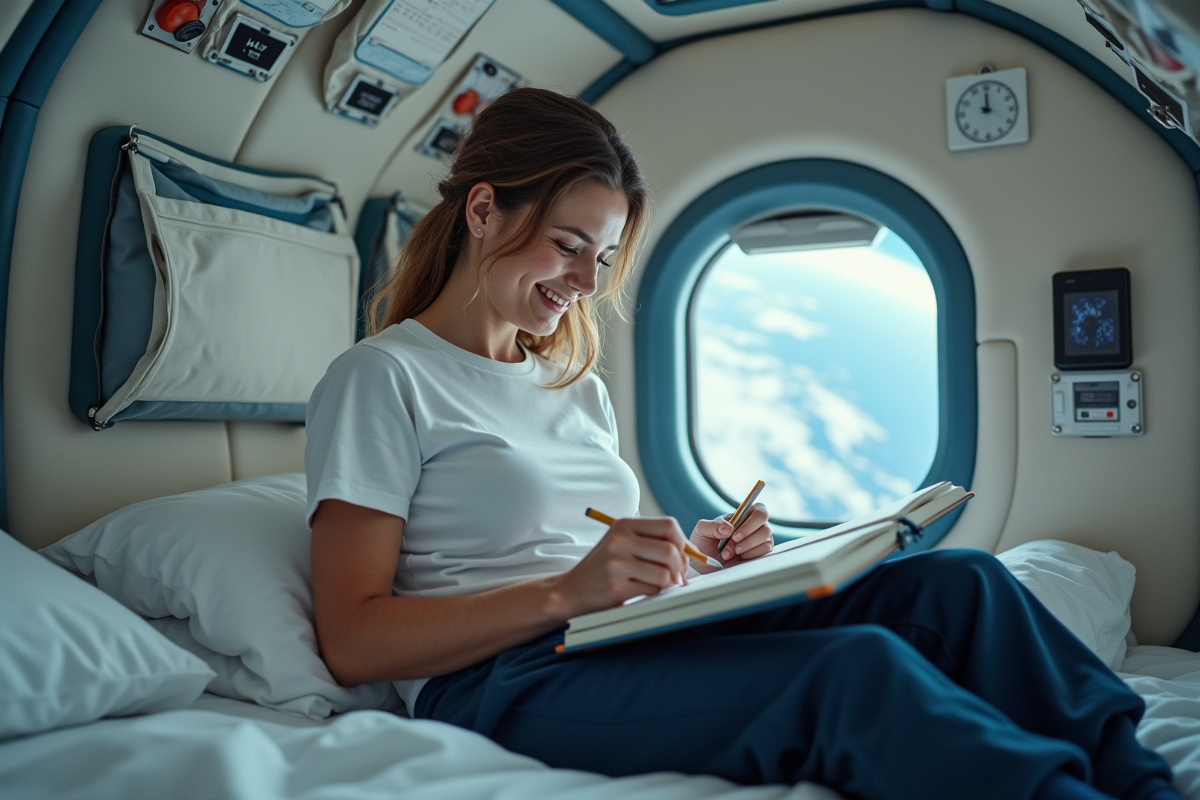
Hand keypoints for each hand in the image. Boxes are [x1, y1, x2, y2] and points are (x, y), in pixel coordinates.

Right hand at [549, 516, 688, 618]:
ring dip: (669, 583)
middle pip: (670, 550)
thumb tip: (690, 552)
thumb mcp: (621, 543)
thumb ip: (651, 541)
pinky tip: (643, 591)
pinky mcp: (616, 587)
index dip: (683, 542)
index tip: (683, 555)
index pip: (668, 525)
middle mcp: (619, 540)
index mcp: (623, 525)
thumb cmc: (603, 567)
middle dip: (680, 567)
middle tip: (678, 577)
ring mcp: (616, 564)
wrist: (571, 590)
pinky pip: (653, 590)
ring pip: (665, 573)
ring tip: (660, 585)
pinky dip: (655, 593)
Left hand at [690, 503, 772, 570]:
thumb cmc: (703, 542)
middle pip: (765, 525)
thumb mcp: (702, 530)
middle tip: (733, 543)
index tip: (734, 533)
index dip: (751, 521)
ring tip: (728, 553)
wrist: (703, 564)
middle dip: (748, 536)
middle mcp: (753, 527)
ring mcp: (758, 541)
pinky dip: (750, 554)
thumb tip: (728, 528)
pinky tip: (738, 557)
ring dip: (747, 546)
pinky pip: (765, 551)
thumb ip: (713, 526)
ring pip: (766, 539)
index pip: (759, 510)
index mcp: (742, 516)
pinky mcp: (759, 554)